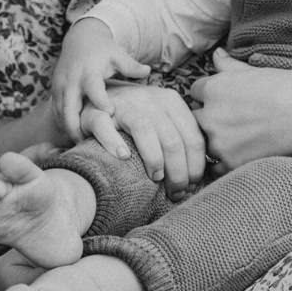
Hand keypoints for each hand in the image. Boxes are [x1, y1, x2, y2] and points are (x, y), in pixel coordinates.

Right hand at [50, 19, 149, 142]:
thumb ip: (131, 66)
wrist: (80, 39)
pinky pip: (56, 114)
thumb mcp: (118, 54)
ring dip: (70, 131)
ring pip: (60, 114)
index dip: (100, 101)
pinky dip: (64, 127)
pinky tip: (77, 140)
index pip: (93, 88)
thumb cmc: (103, 50)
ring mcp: (59, 87)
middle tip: (91, 146)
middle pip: (69, 108)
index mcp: (88, 71)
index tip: (110, 115)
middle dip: (77, 128)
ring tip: (83, 148)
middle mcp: (71, 80)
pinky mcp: (54, 92)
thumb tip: (148, 71)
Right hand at [94, 83, 208, 198]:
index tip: (191, 186)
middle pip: (172, 139)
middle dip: (178, 172)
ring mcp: (122, 103)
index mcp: (171, 101)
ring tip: (154, 179)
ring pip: (145, 130)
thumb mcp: (163, 123)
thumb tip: (196, 178)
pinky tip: (123, 157)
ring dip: (154, 159)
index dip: (195, 167)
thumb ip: (181, 140)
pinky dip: (114, 142)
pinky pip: (105, 125)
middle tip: (175, 192)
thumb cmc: (135, 122)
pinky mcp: (95, 111)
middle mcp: (150, 98)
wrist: (95, 101)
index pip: (193, 138)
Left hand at [188, 50, 291, 168]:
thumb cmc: (290, 88)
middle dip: (209, 119)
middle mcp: (211, 115)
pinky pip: (215, 167)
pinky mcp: (232, 163)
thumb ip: (229, 66)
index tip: (227, 100)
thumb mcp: (256, 71)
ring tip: (241, 138)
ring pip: (203, 143)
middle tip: (233, 120)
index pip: (195, 92)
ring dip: (215, 142)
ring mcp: (219, 142)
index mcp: (214, 88)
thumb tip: (216, 54)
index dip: (210, 95)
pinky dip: (225, 162)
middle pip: (195, 118)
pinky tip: (243, 154)